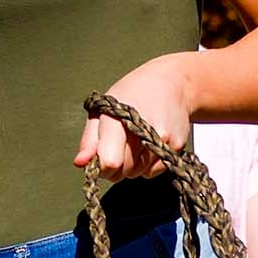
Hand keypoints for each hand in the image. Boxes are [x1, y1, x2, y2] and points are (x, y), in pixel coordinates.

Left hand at [72, 56, 196, 182]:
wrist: (172, 83)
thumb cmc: (132, 95)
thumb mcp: (103, 109)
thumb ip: (89, 140)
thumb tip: (80, 163)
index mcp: (119, 118)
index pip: (110, 161)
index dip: (101, 166)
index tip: (101, 157)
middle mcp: (143, 129)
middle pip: (123, 172)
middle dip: (116, 166)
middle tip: (119, 145)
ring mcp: (162, 138)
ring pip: (138, 174)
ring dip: (133, 165)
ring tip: (135, 139)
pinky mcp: (176, 146)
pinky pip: (154, 171)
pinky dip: (149, 164)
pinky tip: (149, 143)